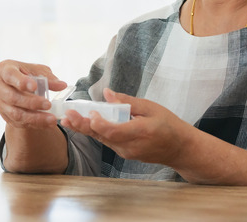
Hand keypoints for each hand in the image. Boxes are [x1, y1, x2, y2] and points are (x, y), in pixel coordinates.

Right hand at [0, 60, 67, 128]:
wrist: (16, 86)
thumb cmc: (26, 74)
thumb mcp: (37, 71)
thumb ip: (49, 78)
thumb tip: (62, 85)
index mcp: (4, 69)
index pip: (10, 75)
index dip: (21, 82)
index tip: (34, 86)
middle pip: (12, 97)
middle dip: (32, 103)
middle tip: (48, 105)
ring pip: (15, 114)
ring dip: (35, 118)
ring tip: (51, 119)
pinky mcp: (4, 115)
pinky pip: (18, 123)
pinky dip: (34, 124)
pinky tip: (46, 123)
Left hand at [60, 88, 192, 164]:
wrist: (179, 148)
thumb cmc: (169, 125)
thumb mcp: (151, 108)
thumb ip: (128, 102)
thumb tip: (107, 93)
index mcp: (140, 132)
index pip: (114, 131)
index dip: (100, 123)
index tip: (91, 112)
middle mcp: (130, 146)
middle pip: (102, 137)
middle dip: (83, 126)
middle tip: (67, 117)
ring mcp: (127, 152)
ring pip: (102, 140)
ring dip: (85, 130)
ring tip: (68, 120)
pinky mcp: (125, 153)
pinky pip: (107, 142)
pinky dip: (95, 133)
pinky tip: (83, 125)